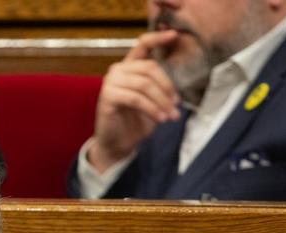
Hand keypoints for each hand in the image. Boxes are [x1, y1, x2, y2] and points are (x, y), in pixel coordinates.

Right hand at [88, 31, 182, 171]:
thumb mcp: (153, 101)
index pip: (143, 45)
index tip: (174, 34)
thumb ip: (161, 87)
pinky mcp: (108, 97)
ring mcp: (111, 82)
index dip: (158, 37)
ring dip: (161, 101)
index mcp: (130, 66)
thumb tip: (177, 86)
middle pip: (149, 68)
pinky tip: (160, 119)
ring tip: (170, 116)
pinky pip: (135, 98)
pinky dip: (151, 109)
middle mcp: (118, 70)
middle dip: (167, 87)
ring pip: (144, 85)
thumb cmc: (136, 121)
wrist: (118, 144)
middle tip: (176, 105)